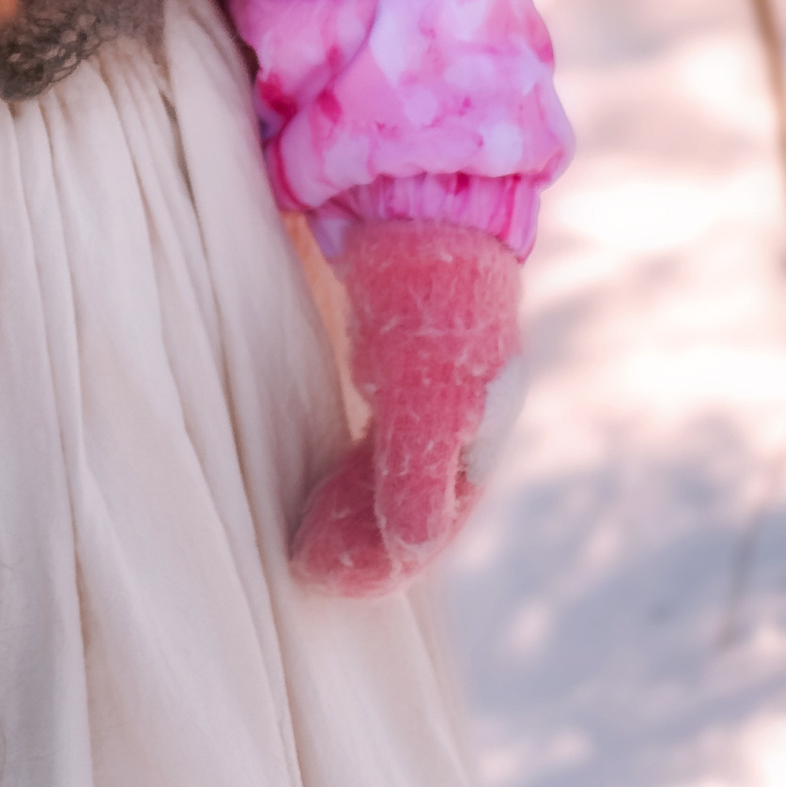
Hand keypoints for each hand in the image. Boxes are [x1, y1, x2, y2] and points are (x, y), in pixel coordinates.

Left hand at [291, 220, 522, 597]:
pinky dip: (353, 467)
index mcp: (479, 432)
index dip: (386, 558)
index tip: (327, 581)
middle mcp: (462, 416)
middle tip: (309, 570)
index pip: (434, 517)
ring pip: (393, 467)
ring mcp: (432, 387)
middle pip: (414, 498)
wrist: (425, 205)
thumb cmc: (433, 305)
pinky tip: (320, 481)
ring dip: (356, 507)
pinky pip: (378, 434)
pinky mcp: (400, 360)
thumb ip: (416, 472)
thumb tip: (411, 548)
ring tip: (306, 542)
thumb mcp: (425, 395)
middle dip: (367, 539)